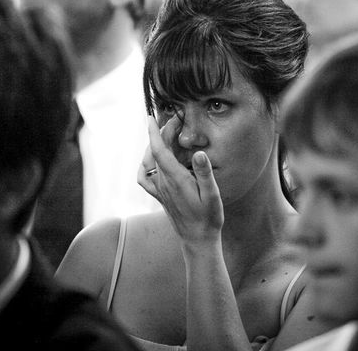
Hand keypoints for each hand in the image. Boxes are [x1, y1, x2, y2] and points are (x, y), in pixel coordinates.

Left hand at [138, 115, 223, 244]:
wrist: (197, 241)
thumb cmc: (208, 218)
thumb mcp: (213, 196)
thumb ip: (205, 174)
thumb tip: (198, 153)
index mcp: (175, 180)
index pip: (159, 150)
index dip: (154, 132)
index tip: (151, 117)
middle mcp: (163, 183)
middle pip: (155, 152)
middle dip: (161, 133)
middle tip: (175, 121)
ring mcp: (159, 190)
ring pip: (149, 162)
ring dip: (154, 146)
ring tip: (166, 135)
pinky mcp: (159, 196)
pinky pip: (144, 178)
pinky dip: (144, 165)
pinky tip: (151, 160)